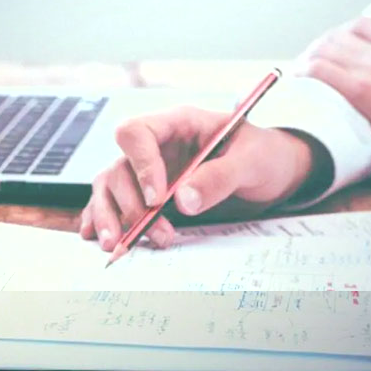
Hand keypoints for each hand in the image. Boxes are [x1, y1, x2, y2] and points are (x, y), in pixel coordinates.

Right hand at [79, 106, 318, 250]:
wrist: (274, 173)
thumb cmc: (264, 156)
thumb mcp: (251, 162)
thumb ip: (219, 177)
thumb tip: (183, 201)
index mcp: (178, 124)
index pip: (136, 133)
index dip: (140, 166)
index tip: (157, 199)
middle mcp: (156, 146)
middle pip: (119, 167)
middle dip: (130, 205)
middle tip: (156, 234)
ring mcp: (149, 170)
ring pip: (110, 187)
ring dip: (111, 217)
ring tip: (118, 246)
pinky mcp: (148, 194)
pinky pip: (114, 203)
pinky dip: (101, 220)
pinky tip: (96, 238)